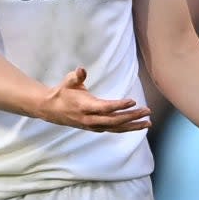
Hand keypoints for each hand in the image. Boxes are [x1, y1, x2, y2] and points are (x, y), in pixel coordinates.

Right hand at [37, 67, 151, 132]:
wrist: (50, 109)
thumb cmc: (62, 92)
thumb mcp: (67, 81)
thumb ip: (76, 76)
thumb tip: (81, 70)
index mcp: (84, 107)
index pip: (105, 108)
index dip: (119, 106)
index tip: (133, 101)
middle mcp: (89, 119)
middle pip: (114, 120)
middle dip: (131, 117)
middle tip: (147, 111)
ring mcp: (92, 126)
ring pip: (115, 128)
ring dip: (132, 126)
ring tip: (148, 123)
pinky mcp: (94, 128)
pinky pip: (113, 130)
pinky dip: (125, 128)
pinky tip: (136, 126)